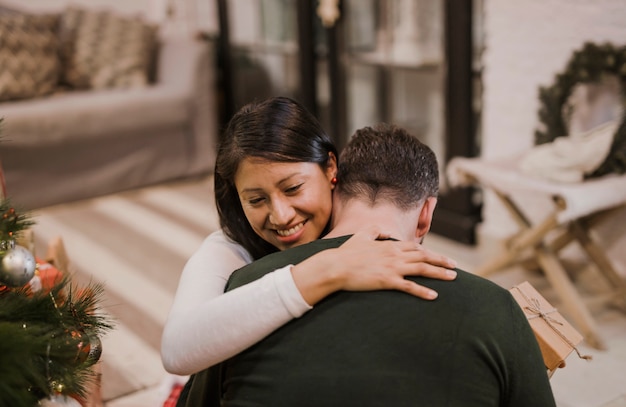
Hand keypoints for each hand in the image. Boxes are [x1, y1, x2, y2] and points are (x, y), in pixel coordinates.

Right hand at [331, 226, 456, 299]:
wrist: (335, 266)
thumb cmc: (346, 253)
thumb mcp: (361, 235)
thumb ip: (376, 231)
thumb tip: (387, 233)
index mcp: (390, 244)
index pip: (415, 247)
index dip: (430, 252)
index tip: (440, 257)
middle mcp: (394, 254)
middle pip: (424, 256)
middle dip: (442, 261)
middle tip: (455, 267)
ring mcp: (392, 267)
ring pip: (422, 269)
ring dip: (439, 273)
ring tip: (453, 278)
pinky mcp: (387, 281)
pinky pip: (410, 286)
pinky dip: (423, 291)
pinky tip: (434, 296)